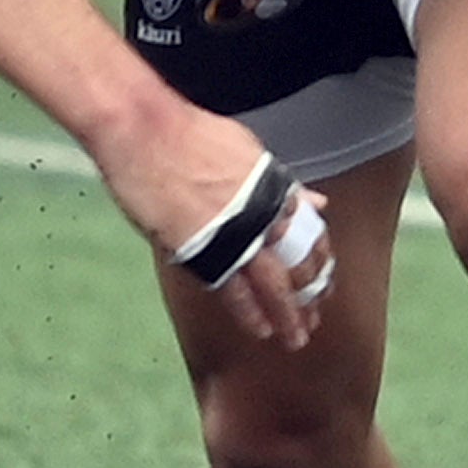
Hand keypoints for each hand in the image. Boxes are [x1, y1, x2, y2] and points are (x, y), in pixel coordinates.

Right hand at [103, 106, 333, 350]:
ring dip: (288, 315)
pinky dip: (250, 313)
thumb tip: (314, 201)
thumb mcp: (246, 150)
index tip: (323, 284)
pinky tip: (260, 329)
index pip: (312, 236)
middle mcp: (263, 214)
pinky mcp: (201, 250)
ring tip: (295, 338)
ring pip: (274, 286)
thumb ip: (281, 183)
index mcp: (275, 188)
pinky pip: (234, 290)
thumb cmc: (187, 132)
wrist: (144, 129)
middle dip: (309, 298)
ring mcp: (234, 234)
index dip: (320, 265)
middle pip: (298, 266)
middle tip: (313, 321)